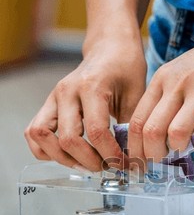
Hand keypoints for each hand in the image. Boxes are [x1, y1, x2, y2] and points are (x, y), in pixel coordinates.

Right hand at [25, 37, 146, 170]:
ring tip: (89, 164)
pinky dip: (47, 150)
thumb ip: (130, 126)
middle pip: (68, 139)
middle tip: (109, 167)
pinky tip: (70, 155)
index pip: (96, 132)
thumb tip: (129, 157)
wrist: (110, 47)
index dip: (111, 155)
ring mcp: (53, 98)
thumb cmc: (126, 68)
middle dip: (91, 162)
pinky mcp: (48, 104)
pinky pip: (34, 132)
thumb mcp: (136, 94)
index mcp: (91, 87)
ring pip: (42, 137)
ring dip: (65, 158)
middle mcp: (67, 92)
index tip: (124, 164)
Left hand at [127, 8, 193, 164]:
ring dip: (179, 150)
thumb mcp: (181, 72)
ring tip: (185, 148)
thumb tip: (153, 136)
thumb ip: (165, 99)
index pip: (137, 119)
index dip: (135, 147)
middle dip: (154, 155)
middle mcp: (179, 84)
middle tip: (161, 161)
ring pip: (177, 134)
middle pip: (152, 131)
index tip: (141, 160)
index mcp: (163, 78)